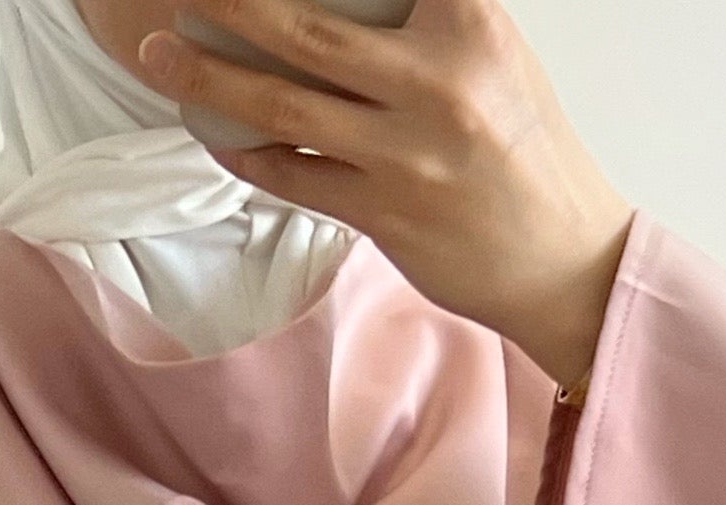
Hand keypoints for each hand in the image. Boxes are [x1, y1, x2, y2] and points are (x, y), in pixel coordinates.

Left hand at [134, 0, 631, 393]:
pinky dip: (246, 152)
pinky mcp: (384, 215)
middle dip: (229, 1)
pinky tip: (213, 131)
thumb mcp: (491, 54)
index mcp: (468, 22)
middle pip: (305, 28)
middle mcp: (435, 82)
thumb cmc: (524, 150)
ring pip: (283, 106)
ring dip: (208, 79)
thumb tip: (337, 2)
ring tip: (161, 55)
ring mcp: (406, 154)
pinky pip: (294, 175)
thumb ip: (426, 19)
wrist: (564, 258)